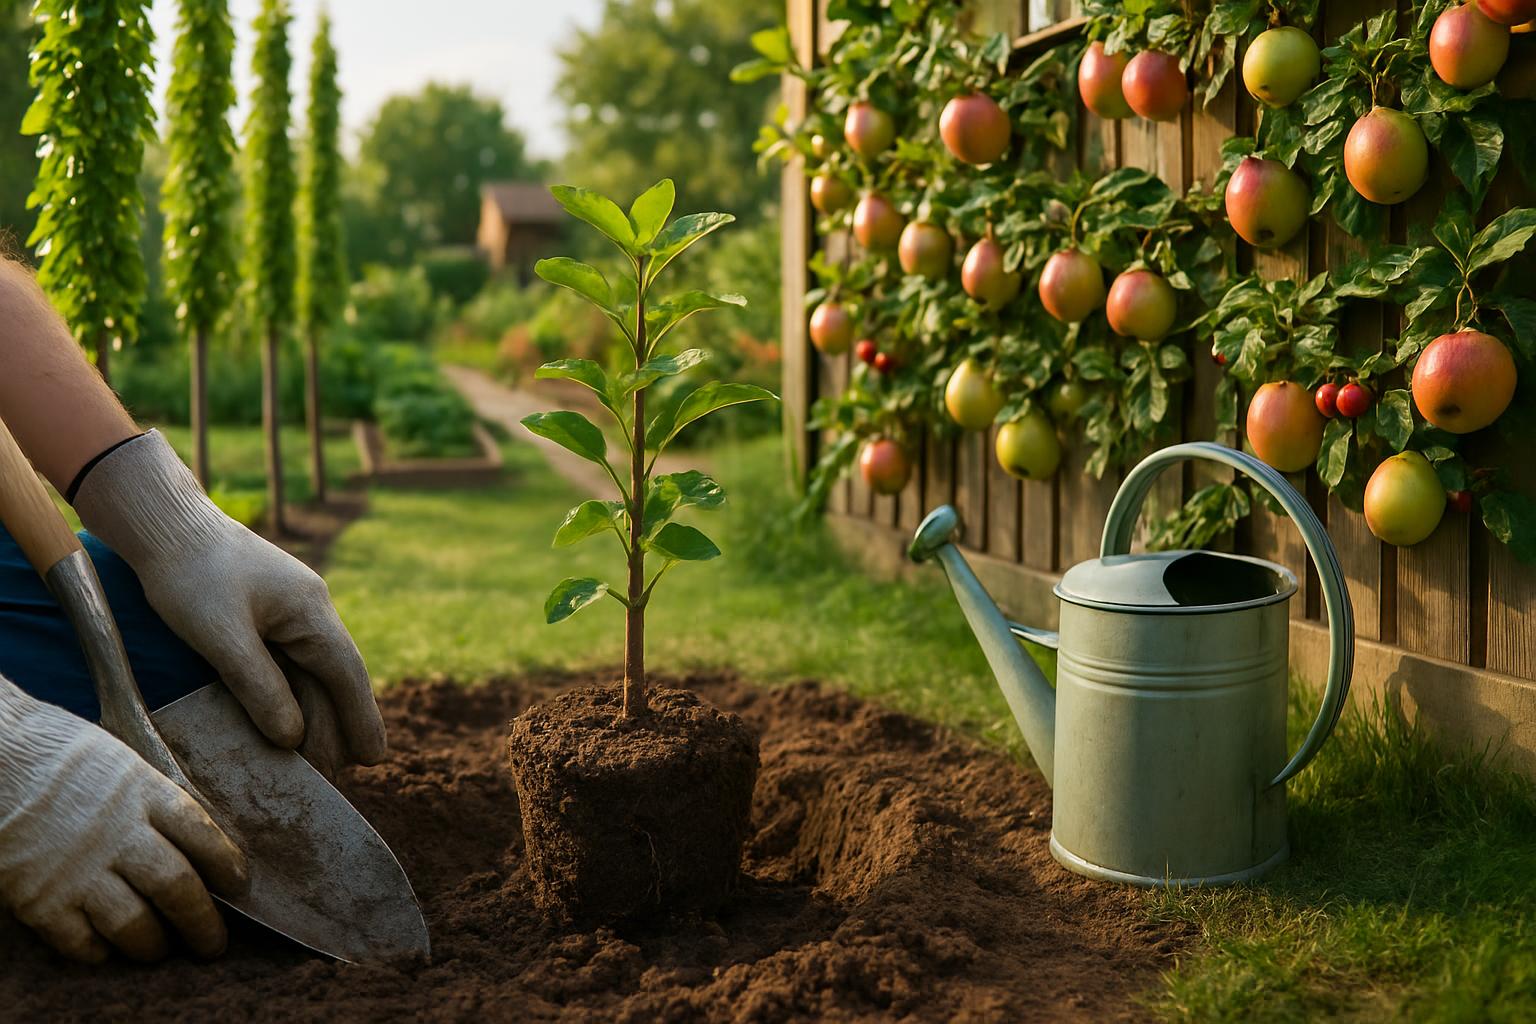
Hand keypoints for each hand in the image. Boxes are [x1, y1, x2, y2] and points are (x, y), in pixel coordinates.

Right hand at [0, 677, 246, 961]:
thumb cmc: (55, 753)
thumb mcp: (119, 761)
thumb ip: (152, 798)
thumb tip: (193, 838)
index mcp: (142, 791)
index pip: (201, 834)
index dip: (227, 864)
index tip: (239, 884)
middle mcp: (117, 833)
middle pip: (176, 886)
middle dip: (202, 923)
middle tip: (213, 945)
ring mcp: (77, 868)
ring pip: (133, 923)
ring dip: (154, 945)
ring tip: (160, 950)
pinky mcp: (38, 898)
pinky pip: (79, 941)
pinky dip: (98, 951)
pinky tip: (105, 948)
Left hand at [73, 431, 386, 766]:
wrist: (165, 526)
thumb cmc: (190, 576)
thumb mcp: (221, 637)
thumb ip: (259, 687)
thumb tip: (293, 737)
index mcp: (310, 610)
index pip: (347, 674)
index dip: (363, 718)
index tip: (375, 759)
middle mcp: (310, 609)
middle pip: (333, 677)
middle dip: (340, 725)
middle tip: (342, 773)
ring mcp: (290, 609)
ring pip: (312, 671)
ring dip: (316, 712)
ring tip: (318, 757)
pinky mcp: (266, 611)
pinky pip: (291, 660)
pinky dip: (294, 693)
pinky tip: (290, 715)